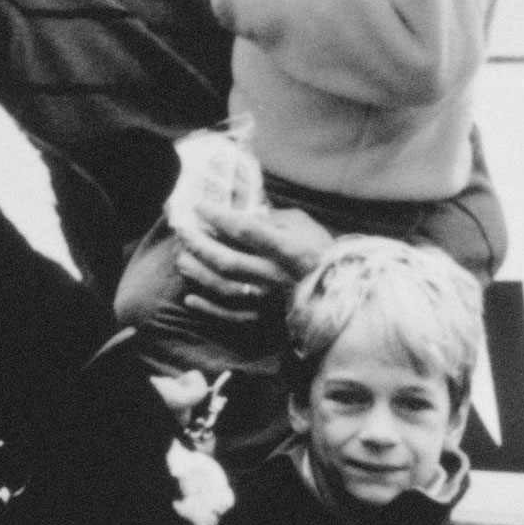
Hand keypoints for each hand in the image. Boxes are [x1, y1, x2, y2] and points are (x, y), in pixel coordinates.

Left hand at [177, 204, 333, 320]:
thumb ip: (273, 217)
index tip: (200, 205)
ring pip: (222, 287)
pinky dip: (206, 307)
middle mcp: (277, 277)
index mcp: (291, 250)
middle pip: (227, 260)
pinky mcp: (264, 319)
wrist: (342, 295)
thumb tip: (242, 210)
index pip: (248, 230)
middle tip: (182, 229)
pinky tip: (190, 295)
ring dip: (196, 271)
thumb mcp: (304, 225)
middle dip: (199, 243)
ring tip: (181, 255)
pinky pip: (229, 316)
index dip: (220, 217)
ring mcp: (269, 301)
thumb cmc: (320, 252)